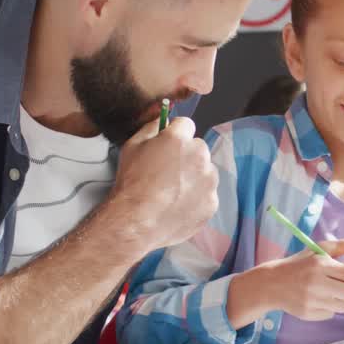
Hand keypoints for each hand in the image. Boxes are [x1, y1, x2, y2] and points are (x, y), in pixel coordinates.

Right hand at [104, 116, 217, 251]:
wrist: (137, 223)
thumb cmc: (132, 184)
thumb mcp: (132, 147)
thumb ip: (150, 128)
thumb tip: (162, 121)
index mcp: (180, 139)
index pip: (186, 125)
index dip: (175, 134)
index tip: (168, 145)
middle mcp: (200, 156)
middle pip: (198, 148)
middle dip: (186, 156)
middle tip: (167, 172)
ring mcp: (209, 181)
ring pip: (205, 172)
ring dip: (193, 177)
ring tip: (172, 192)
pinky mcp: (212, 203)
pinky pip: (207, 195)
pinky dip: (196, 199)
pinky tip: (178, 205)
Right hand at [246, 236, 343, 320]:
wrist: (272, 284)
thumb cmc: (300, 264)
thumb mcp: (319, 250)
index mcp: (321, 265)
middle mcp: (317, 283)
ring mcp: (312, 300)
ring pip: (343, 305)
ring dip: (341, 300)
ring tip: (329, 291)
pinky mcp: (308, 313)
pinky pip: (331, 314)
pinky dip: (330, 308)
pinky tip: (319, 300)